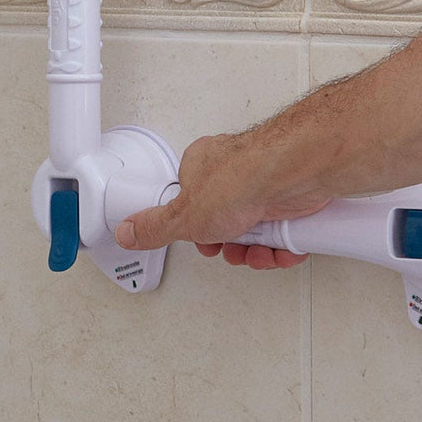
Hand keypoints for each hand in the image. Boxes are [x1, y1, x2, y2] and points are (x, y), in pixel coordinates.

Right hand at [113, 132, 331, 270]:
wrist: (292, 175)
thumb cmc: (242, 178)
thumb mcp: (184, 215)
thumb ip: (154, 227)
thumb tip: (126, 232)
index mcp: (203, 168)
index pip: (194, 203)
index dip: (199, 230)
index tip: (203, 242)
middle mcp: (235, 174)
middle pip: (227, 223)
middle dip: (231, 246)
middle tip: (232, 249)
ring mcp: (266, 187)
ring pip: (258, 232)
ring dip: (258, 252)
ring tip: (258, 253)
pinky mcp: (294, 201)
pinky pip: (285, 234)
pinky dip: (284, 248)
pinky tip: (281, 250)